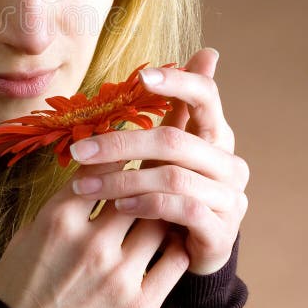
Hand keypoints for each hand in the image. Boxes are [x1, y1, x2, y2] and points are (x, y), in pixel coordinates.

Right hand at [0, 170, 189, 307]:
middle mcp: (91, 242)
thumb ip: (62, 205)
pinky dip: (175, 246)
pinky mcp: (139, 307)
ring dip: (161, 211)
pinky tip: (172, 240)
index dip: (117, 153)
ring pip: (158, 222)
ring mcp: (118, 276)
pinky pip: (173, 262)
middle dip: (145, 177)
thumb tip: (91, 177)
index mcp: (58, 219)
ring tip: (164, 205)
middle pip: (136, 190)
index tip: (127, 146)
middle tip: (154, 169)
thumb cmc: (17, 287)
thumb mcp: (27, 234)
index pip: (100, 168)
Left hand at [68, 48, 248, 274]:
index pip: (206, 96)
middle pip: (173, 139)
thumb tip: (208, 52)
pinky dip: (144, 204)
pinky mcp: (221, 232)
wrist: (190, 255)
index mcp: (217, 135)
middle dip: (119, 143)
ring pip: (172, 176)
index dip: (176, 83)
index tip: (140, 79)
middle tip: (77, 150)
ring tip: (85, 185)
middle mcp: (230, 163)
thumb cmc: (175, 192)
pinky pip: (179, 209)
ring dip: (121, 179)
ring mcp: (230, 198)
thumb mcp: (171, 150)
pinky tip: (118, 206)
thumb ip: (179, 107)